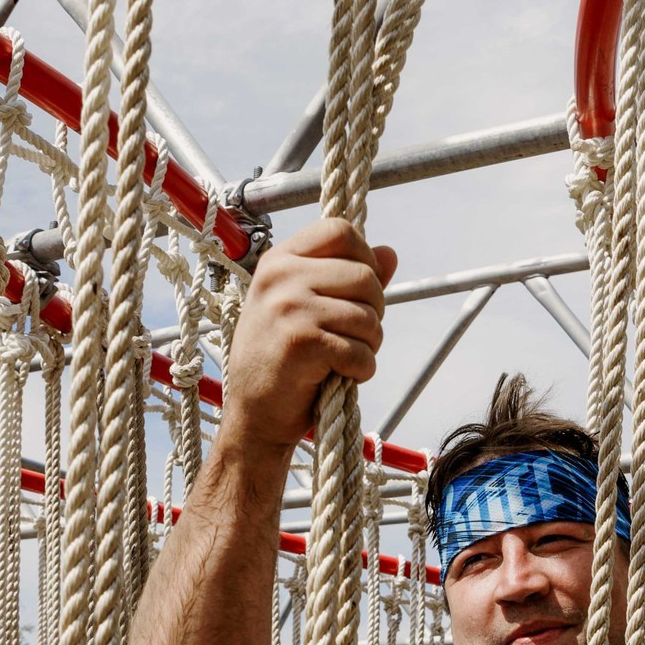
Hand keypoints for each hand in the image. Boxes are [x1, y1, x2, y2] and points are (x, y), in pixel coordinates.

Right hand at [218, 218, 398, 458]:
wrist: (253, 415)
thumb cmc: (281, 360)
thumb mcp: (306, 308)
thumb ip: (347, 280)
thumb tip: (390, 254)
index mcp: (279, 260)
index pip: (340, 230)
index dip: (364, 258)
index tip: (360, 291)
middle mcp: (281, 276)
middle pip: (365, 275)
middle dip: (374, 311)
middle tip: (356, 336)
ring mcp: (290, 307)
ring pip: (368, 316)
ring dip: (369, 345)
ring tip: (345, 358)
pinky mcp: (302, 342)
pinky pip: (360, 350)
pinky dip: (361, 370)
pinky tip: (340, 376)